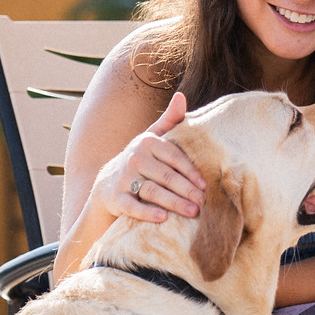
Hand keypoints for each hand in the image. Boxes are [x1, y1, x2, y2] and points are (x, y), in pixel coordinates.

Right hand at [94, 92, 204, 223]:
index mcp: (147, 142)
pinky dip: (148, 213)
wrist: (108, 182)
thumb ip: (170, 120)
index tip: (206, 185)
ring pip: (153, 191)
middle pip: (166, 176)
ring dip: (174, 202)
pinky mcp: (116, 198)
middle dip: (187, 190)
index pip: (175, 157)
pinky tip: (164, 218)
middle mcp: (135, 158)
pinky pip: (133, 206)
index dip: (191, 171)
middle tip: (204, 202)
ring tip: (193, 212)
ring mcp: (124, 178)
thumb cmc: (140, 160)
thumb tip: (180, 96)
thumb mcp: (153, 138)